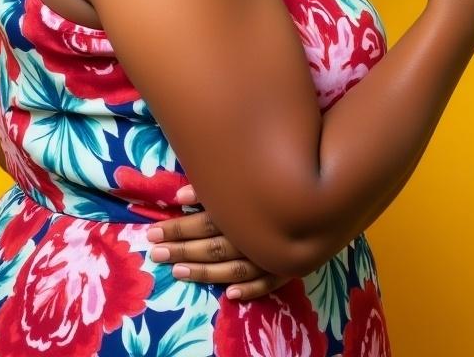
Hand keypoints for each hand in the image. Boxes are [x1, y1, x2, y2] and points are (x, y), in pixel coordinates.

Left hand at [147, 184, 293, 300]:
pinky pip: (267, 282)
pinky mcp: (288, 265)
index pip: (202, 223)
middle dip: (181, 249)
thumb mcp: (240, 176)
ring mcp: (271, 253)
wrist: (321, 192)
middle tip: (155, 253)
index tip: (152, 233)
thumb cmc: (272, 177)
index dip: (176, 228)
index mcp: (241, 210)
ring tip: (178, 272)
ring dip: (204, 272)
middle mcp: (254, 234)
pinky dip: (249, 290)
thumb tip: (180, 197)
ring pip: (232, 269)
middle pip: (212, 247)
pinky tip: (230, 296)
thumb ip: (211, 187)